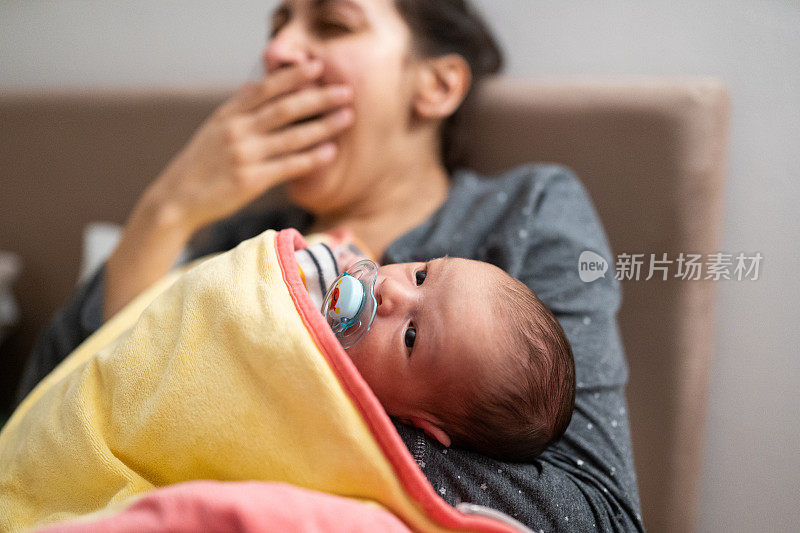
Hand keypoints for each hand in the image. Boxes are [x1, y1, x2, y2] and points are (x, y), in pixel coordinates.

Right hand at [143, 60, 354, 234]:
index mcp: (229, 115)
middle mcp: (237, 131)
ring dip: (323, 126)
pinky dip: (311, 158)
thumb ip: (236, 107)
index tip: (318, 66)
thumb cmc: (201, 164)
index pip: (265, 88)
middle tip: (347, 91)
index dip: (293, 75)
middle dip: (319, 97)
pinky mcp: (250, 181)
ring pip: (292, 137)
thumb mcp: (213, 129)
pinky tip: (331, 152)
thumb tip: (252, 83)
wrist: (177, 199)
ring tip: (348, 117)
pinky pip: (288, 166)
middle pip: (285, 108)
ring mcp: (244, 156)